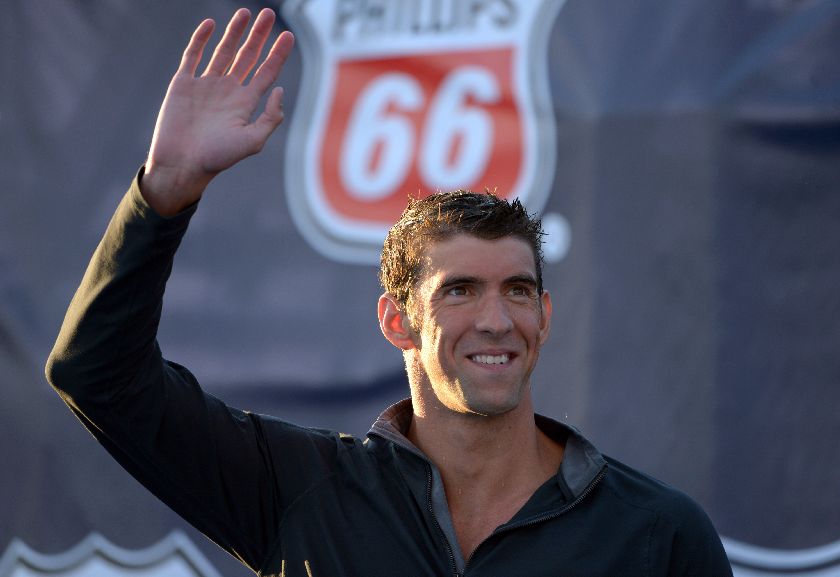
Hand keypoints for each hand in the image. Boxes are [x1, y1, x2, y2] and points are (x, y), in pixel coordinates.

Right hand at [141, 8, 293, 215]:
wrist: (182, 164)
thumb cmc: (217, 158)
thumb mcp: (252, 141)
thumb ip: (270, 117)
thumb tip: (280, 90)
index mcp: (245, 104)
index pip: (266, 73)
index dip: (278, 54)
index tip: (289, 36)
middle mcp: (228, 91)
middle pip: (248, 57)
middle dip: (259, 36)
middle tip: (269, 14)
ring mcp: (205, 85)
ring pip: (223, 51)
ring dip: (235, 32)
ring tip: (246, 12)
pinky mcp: (183, 84)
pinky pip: (193, 55)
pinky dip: (201, 39)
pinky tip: (211, 24)